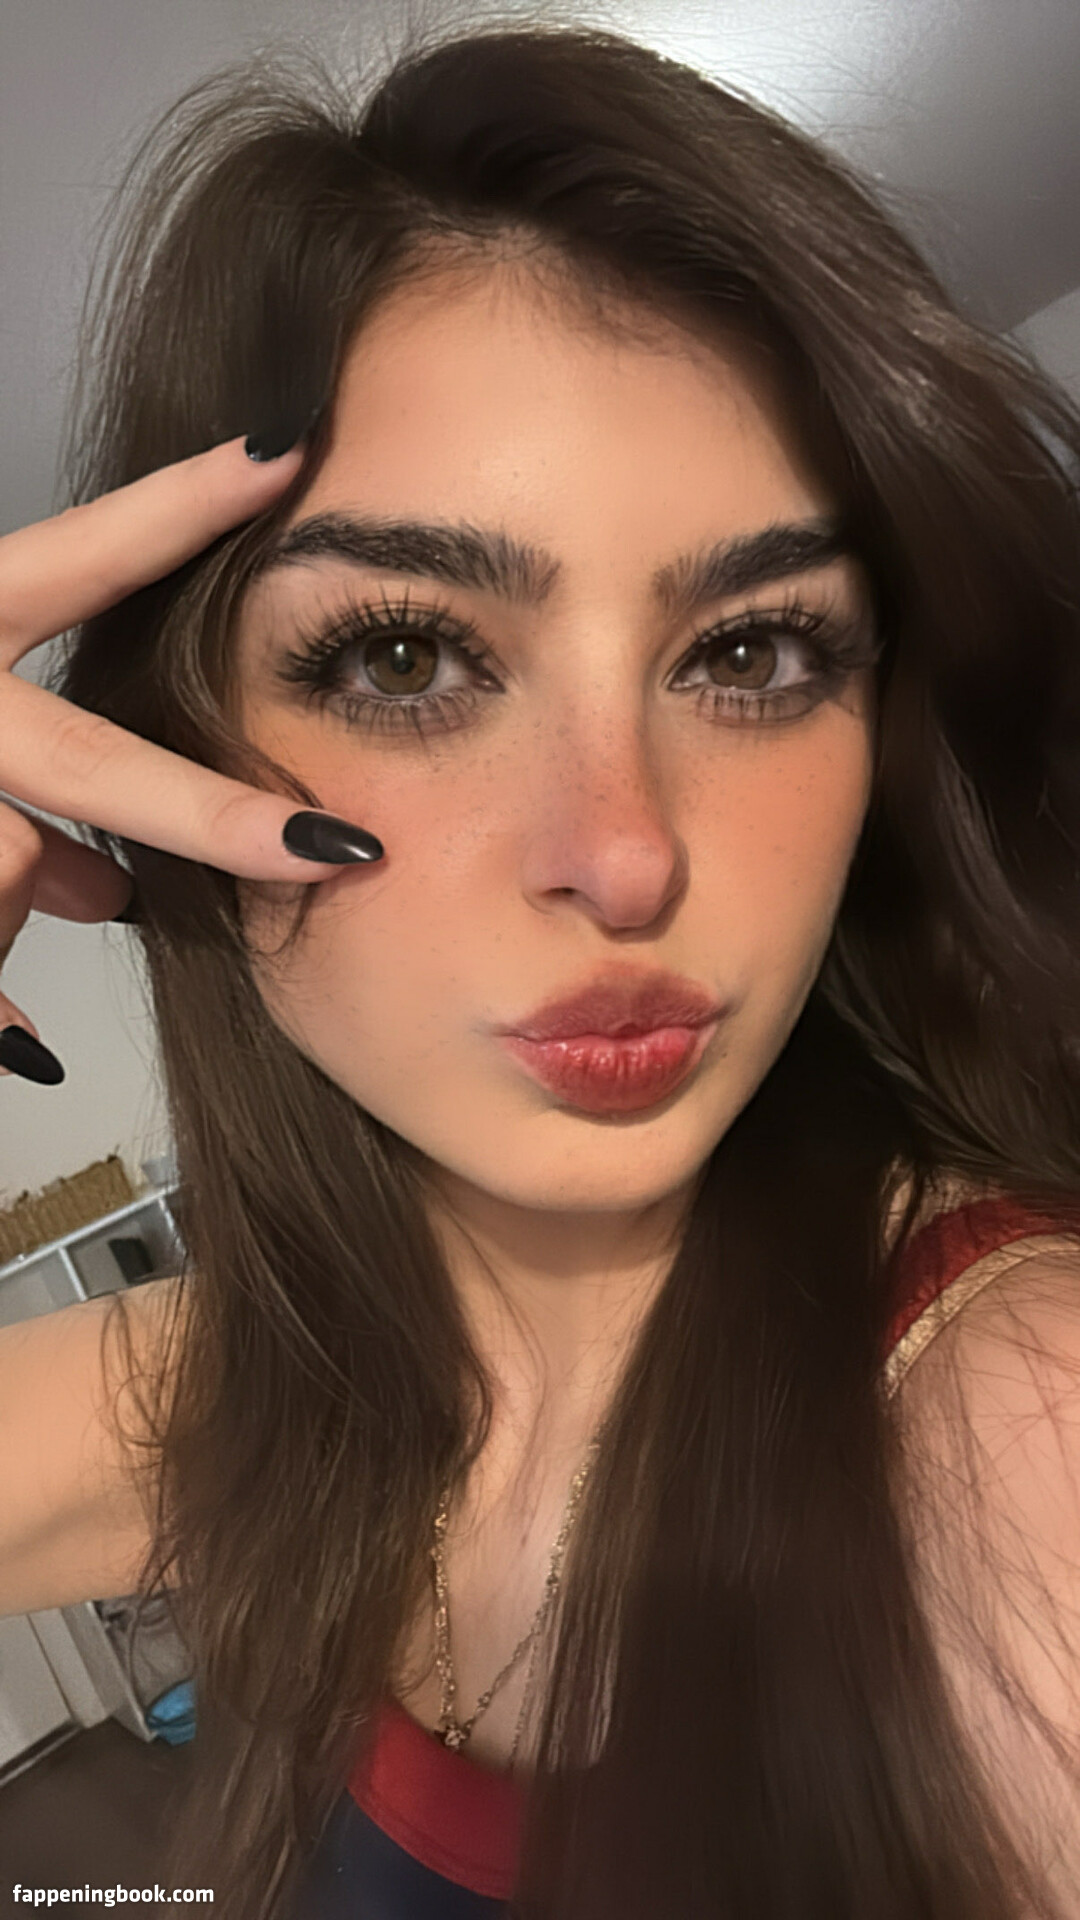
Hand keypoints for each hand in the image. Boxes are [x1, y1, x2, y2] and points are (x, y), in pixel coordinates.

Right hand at [0, 436, 380, 1081]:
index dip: (181, 505)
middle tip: (336, 851)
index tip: (288, 442)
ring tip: (59, 902)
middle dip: (214, 817)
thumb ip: (27, 792)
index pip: (79, 556)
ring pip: (10, 866)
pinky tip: (27, 1045)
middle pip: (81, 760)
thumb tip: (111, 893)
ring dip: (21, 902)